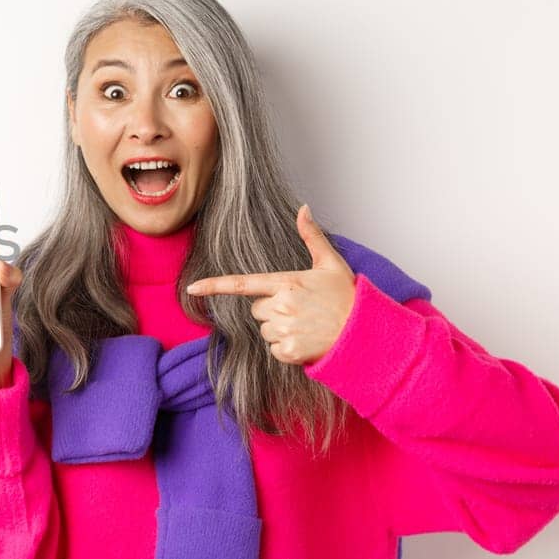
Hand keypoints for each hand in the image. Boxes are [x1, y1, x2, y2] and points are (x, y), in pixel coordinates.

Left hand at [185, 204, 356, 364]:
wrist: (366, 332)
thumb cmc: (347, 296)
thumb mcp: (331, 263)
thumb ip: (311, 236)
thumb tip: (303, 208)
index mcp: (287, 282)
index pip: (242, 284)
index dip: (214, 285)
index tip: (192, 287)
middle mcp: (282, 306)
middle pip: (257, 309)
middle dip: (272, 309)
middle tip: (301, 309)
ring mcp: (284, 329)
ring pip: (264, 330)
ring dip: (280, 329)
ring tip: (306, 324)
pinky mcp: (288, 351)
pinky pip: (273, 349)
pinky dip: (286, 348)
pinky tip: (307, 340)